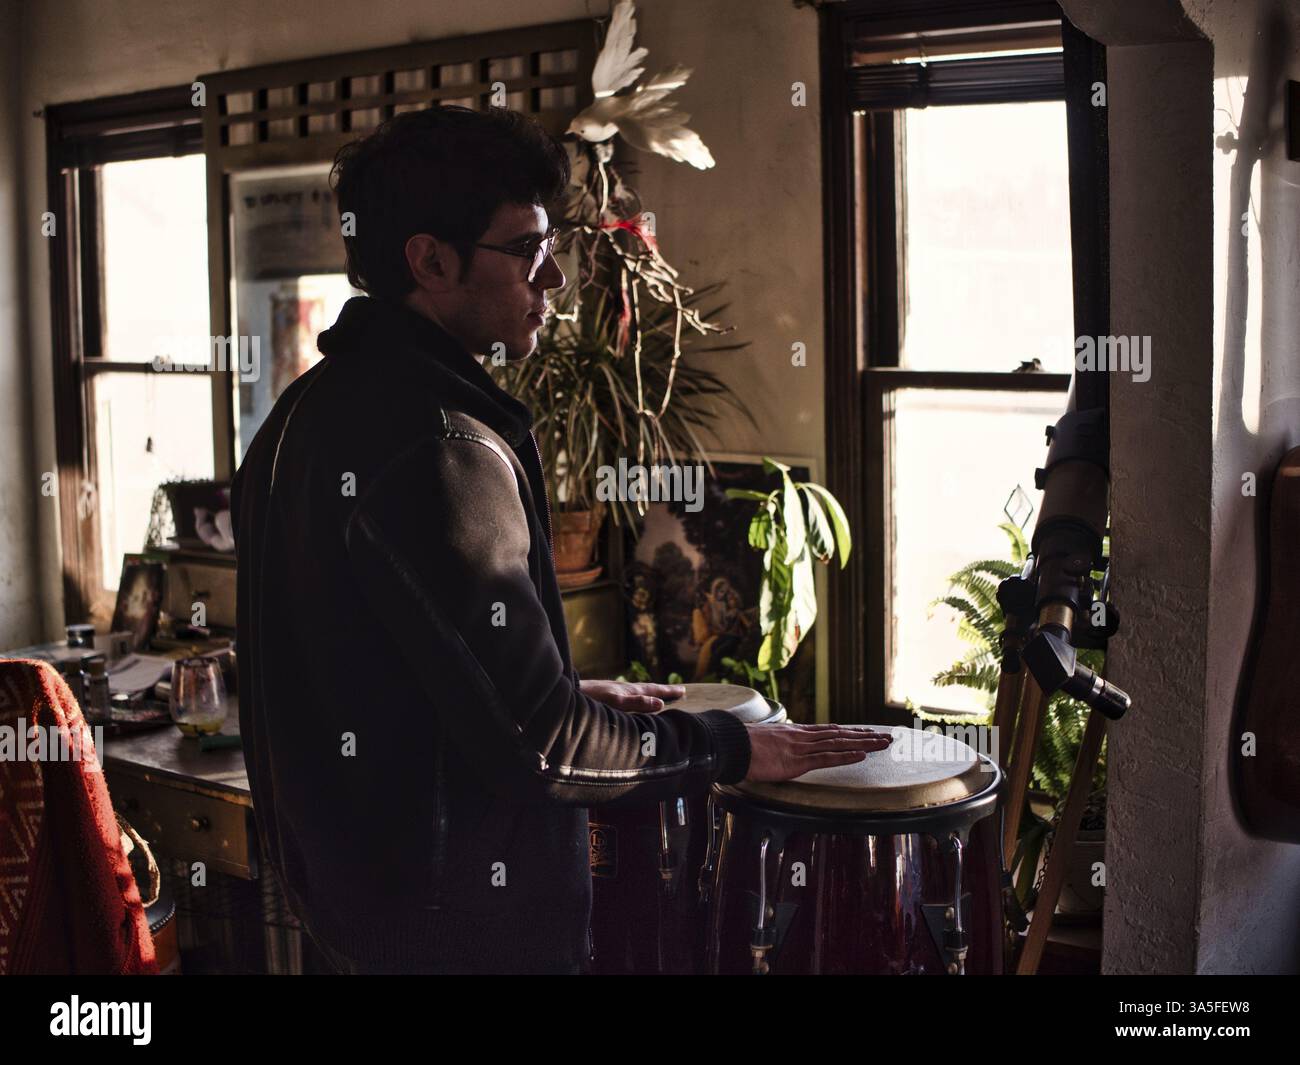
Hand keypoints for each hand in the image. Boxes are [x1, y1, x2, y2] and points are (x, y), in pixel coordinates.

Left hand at [579, 678, 685, 712]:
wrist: (569, 692)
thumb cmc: (591, 700)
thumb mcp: (616, 703)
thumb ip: (637, 703)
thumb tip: (660, 703)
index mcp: (629, 691)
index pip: (654, 691)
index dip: (668, 692)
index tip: (683, 691)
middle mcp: (624, 689)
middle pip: (648, 689)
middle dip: (664, 691)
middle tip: (680, 690)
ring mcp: (614, 691)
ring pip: (638, 691)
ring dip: (651, 693)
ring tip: (659, 694)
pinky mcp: (605, 695)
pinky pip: (628, 696)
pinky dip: (637, 697)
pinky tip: (631, 700)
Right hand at [743, 723, 892, 781]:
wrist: (730, 745)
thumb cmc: (741, 746)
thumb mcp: (762, 742)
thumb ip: (775, 744)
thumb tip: (776, 749)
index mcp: (795, 733)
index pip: (828, 731)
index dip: (849, 732)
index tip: (865, 732)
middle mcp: (802, 737)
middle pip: (840, 734)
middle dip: (865, 736)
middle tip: (887, 737)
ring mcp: (801, 748)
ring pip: (840, 743)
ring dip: (864, 743)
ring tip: (884, 743)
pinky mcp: (798, 761)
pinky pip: (827, 758)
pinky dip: (846, 755)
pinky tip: (862, 754)